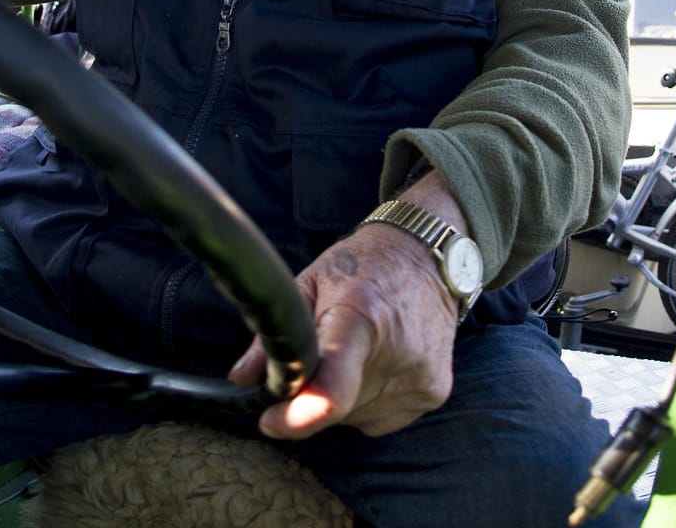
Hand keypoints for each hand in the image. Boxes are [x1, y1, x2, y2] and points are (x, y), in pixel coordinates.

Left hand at [229, 210, 461, 438]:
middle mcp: (397, 353)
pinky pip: (381, 420)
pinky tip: (375, 364)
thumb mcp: (309, 284)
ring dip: (341, 399)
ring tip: (353, 351)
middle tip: (319, 356)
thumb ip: (273, 334)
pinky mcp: (434, 392)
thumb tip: (241, 379)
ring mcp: (420, 377)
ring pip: (356, 418)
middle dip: (313, 394)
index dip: (297, 417)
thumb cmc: (362, 266)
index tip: (270, 420)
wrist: (426, 256)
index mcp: (359, 319)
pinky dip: (367, 402)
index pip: (333, 389)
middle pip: (335, 407)